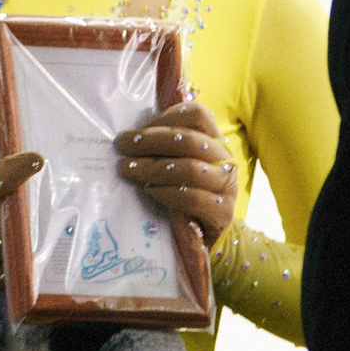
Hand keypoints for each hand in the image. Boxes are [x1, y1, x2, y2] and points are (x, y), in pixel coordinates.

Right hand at [0, 100, 42, 291]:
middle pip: (16, 215)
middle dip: (31, 205)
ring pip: (19, 242)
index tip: (37, 159)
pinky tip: (31, 245)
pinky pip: (13, 267)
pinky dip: (22, 257)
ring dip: (30, 230)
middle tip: (46, 193)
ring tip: (45, 218)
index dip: (17, 170)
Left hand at [115, 100, 238, 248]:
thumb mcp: (180, 165)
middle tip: (122, 145)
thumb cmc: (188, 192)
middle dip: (150, 141)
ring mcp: (227, 186)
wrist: (210, 234)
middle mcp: (225, 159)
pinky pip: (192, 198)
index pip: (197, 115)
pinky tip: (148, 191)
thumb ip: (165, 149)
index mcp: (214, 141)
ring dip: (153, 168)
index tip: (140, 127)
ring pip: (190, 169)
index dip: (166, 117)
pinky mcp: (223, 212)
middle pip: (189, 140)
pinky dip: (166, 192)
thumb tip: (129, 137)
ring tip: (128, 169)